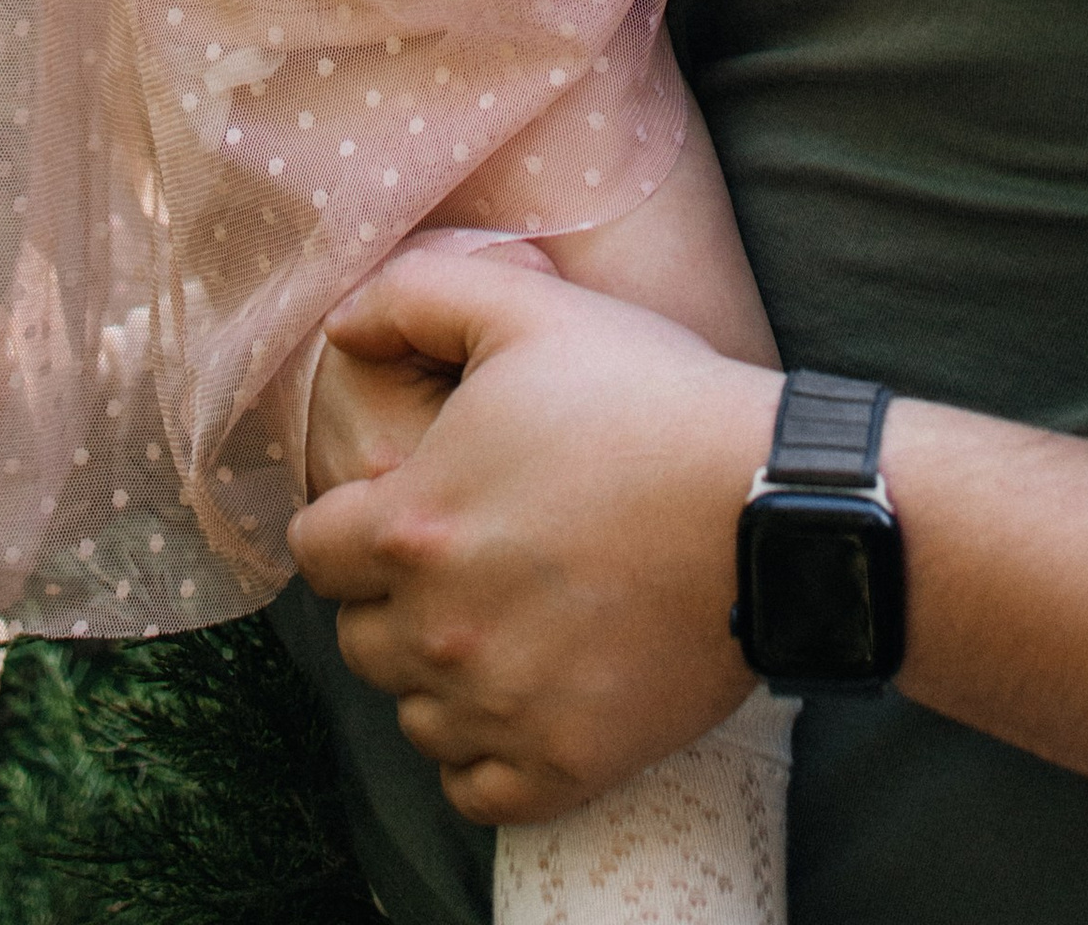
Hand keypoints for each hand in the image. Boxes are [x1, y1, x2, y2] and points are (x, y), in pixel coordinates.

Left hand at [287, 249, 774, 823]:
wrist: (772, 505)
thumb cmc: (649, 399)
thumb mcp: (526, 310)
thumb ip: (413, 301)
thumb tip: (342, 331)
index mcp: (412, 525)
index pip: (315, 553)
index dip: (351, 526)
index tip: (405, 509)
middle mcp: (439, 630)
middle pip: (360, 639)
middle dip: (393, 600)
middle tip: (465, 560)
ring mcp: (500, 706)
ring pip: (413, 715)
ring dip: (437, 676)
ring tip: (503, 623)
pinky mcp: (564, 762)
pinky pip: (475, 788)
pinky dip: (484, 753)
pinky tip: (523, 696)